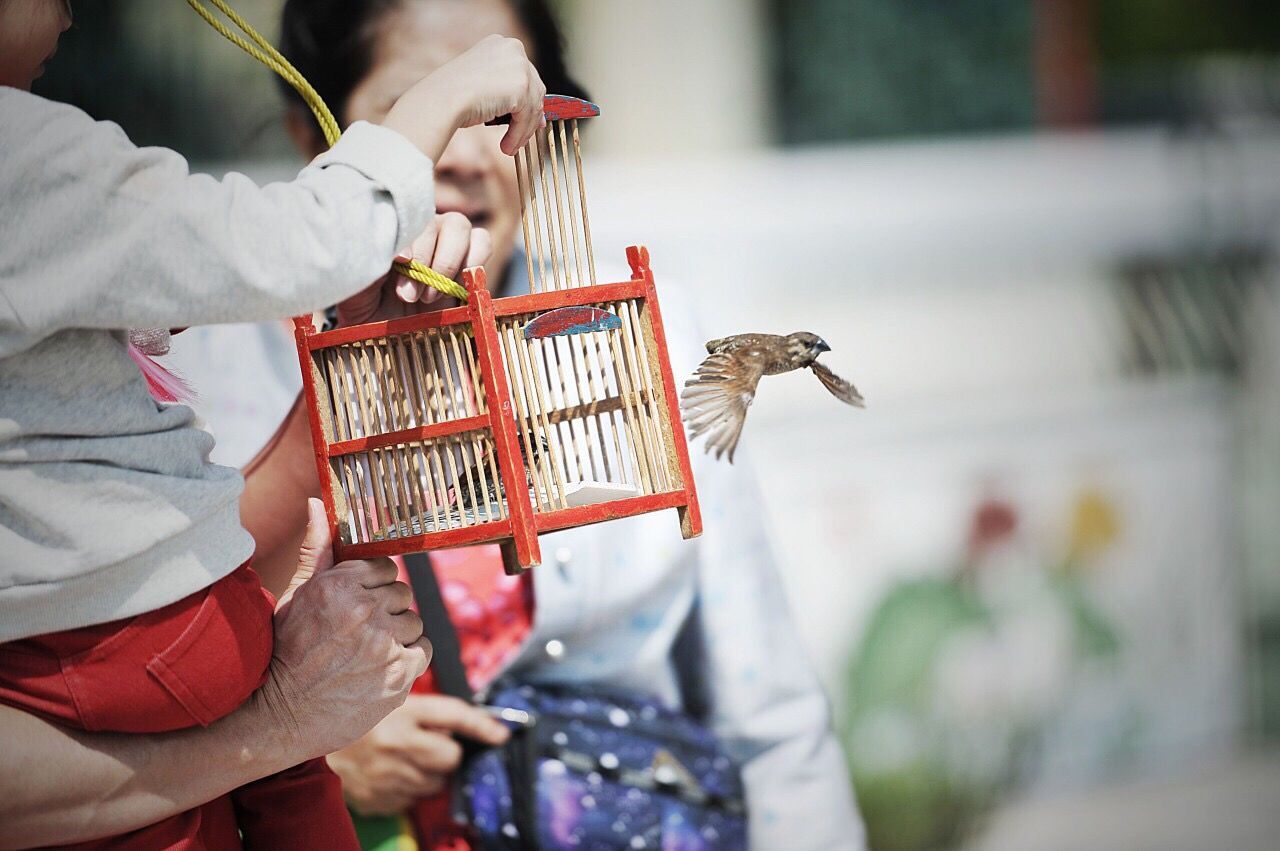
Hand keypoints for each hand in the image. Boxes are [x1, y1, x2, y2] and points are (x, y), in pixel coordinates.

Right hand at [252, 500, 431, 757]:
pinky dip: (408, 658)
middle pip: (401, 595)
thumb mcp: (295, 596)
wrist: (279, 716)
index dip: (373, 586)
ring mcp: (384, 645)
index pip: (384, 568)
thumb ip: (316, 550)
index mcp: (339, 585)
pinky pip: (423, 650)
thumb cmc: (285, 652)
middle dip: (384, 611)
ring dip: (397, 635)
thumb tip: (317, 503)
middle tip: (358, 633)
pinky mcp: (399, 676)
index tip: (358, 604)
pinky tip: (381, 667)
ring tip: (366, 652)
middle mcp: (364, 611)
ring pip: (413, 622)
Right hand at [327, 694, 509, 815]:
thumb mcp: (390, 698)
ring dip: (430, 772)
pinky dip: (409, 788)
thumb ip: (427, 710)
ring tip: (407, 757)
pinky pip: (411, 800)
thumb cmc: (358, 716)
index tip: (502, 735)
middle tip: (431, 744)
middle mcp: (396, 744)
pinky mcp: (377, 799)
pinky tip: (393, 773)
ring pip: (434, 783)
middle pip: (450, 758)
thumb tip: (474, 725)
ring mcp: (386, 775)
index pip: (455, 716)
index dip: (483, 725)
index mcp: (401, 712)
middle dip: (449, 753)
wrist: (310, 740)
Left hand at [336, 212, 492, 324]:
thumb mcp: (354, 288)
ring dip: (449, 261)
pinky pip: (482, 242)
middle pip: (433, 221)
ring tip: (431, 297)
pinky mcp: (468, 262)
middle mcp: (418, 230)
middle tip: (410, 296)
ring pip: (459, 226)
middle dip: (426, 260)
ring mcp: (444, 243)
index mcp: (390, 230)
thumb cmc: (364, 309)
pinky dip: (474, 261)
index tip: (401, 263)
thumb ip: (368, 264)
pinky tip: (455, 289)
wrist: (384, 337)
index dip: (410, 241)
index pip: (407, 218)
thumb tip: (396, 251)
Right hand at [383, 35, 545, 159]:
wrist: (440, 99)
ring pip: (532, 106)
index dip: (528, 98)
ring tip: (509, 146)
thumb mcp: (482, 84)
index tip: (528, 116)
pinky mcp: (521, 86)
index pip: (524, 74)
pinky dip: (518, 135)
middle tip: (523, 135)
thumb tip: (535, 113)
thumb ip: (506, 92)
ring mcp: (519, 66)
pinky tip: (506, 146)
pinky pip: (526, 118)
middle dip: (530, 116)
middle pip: (534, 88)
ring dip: (522, 130)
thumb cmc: (451, 94)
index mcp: (501, 44)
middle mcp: (513, 49)